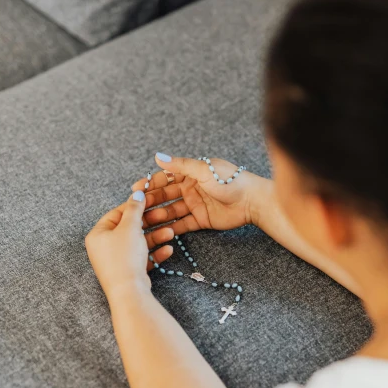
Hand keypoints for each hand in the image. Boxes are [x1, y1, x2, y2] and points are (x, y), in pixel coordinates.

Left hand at [85, 191, 173, 299]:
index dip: (135, 206)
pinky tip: (168, 249)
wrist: (128, 292)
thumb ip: (134, 208)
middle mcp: (104, 247)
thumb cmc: (124, 257)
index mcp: (98, 234)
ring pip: (138, 243)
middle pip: (129, 228)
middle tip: (164, 215)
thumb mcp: (130, 227)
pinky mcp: (128, 272)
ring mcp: (116, 261)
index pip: (117, 213)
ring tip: (171, 232)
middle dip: (150, 222)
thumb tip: (136, 193)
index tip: (150, 200)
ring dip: (156, 236)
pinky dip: (154, 253)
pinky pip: (142, 258)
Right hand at [132, 154, 270, 253]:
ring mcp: (195, 205)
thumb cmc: (231, 180)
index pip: (165, 177)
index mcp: (190, 173)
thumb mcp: (204, 170)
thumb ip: (180, 165)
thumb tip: (158, 156)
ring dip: (159, 215)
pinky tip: (160, 231)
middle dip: (151, 201)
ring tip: (145, 222)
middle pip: (166, 195)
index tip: (135, 191)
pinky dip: (172, 228)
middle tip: (137, 209)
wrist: (252, 200)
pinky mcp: (201, 220)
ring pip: (171, 211)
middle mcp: (190, 188)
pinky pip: (182, 224)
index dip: (150, 184)